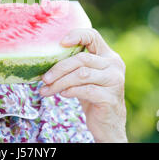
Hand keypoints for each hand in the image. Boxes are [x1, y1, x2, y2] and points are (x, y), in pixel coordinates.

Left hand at [40, 28, 126, 142]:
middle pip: (82, 59)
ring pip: (82, 75)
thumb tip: (44, 59)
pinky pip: (87, 90)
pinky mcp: (110, 98)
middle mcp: (114, 65)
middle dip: (59, 68)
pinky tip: (62, 94)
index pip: (93, 36)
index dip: (76, 35)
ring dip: (60, 82)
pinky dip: (71, 91)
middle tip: (44, 78)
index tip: (60, 43)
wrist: (108, 124)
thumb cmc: (92, 96)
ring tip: (46, 89)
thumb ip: (75, 65)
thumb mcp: (85, 77)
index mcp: (108, 55)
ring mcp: (115, 81)